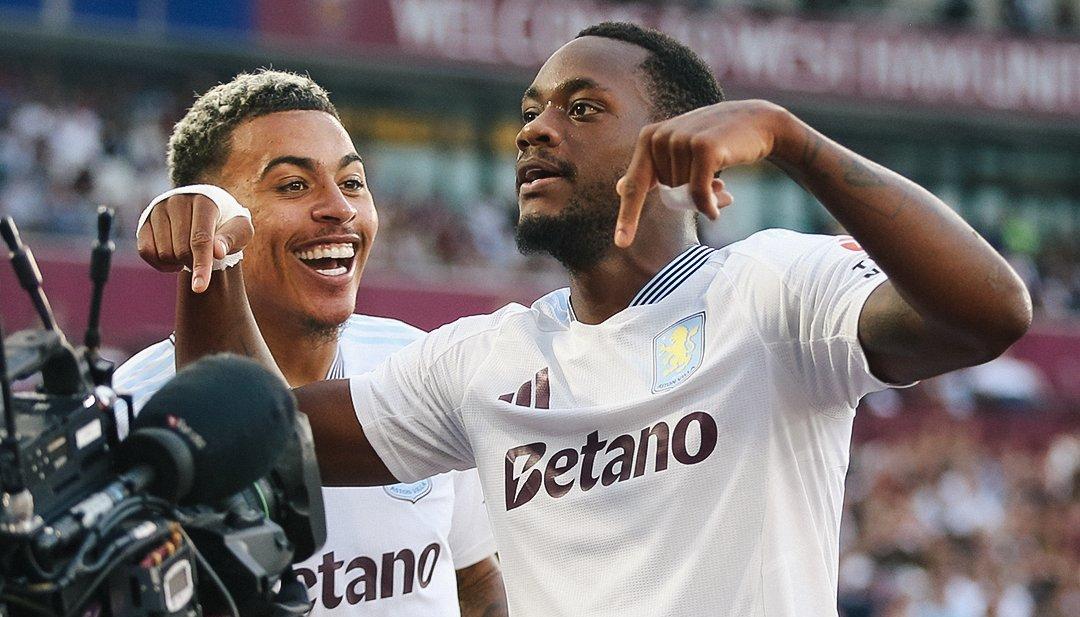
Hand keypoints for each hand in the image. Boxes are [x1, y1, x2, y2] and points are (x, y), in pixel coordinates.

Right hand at [136, 193, 253, 292]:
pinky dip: (160, 263)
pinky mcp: (144, 220)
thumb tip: (218, 252)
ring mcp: (158, 209)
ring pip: (163, 252)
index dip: (201, 265)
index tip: (200, 288)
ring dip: (178, 263)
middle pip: (181, 249)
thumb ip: (233, 239)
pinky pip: (145, 251)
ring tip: (190, 254)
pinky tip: (174, 259)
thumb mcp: (240, 229)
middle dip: (193, 263)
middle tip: (203, 259)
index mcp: (204, 201)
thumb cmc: (227, 223)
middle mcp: (178, 201)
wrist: (207, 209)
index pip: (200, 239)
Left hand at [614, 100, 790, 246]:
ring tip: (721, 186)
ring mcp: (681, 139)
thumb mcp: (679, 152)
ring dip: (705, 198)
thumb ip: (651, 170)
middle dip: (687, 198)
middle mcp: (660, 136)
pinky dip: (710, 204)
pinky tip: (723, 204)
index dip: (628, 216)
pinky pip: (699, 193)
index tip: (621, 243)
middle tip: (712, 189)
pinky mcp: (703, 147)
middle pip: (666, 193)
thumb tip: (617, 188)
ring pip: (684, 194)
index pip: (634, 185)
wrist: (757, 122)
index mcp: (649, 138)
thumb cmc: (715, 141)